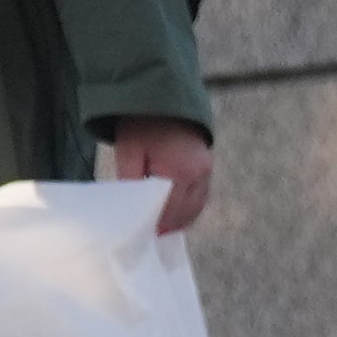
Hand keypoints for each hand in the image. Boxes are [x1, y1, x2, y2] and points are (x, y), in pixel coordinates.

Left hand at [101, 117, 214, 237]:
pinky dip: (190, 208)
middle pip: (185, 212)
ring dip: (181, 219)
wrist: (163, 99)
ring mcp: (206, 171)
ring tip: (163, 228)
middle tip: (152, 236)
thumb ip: (131, 181)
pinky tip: (176, 214)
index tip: (145, 237)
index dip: (157, 225)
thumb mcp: (128, 152)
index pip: (168, 211)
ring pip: (197, 207)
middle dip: (169, 225)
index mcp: (178, 171)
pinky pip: (202, 196)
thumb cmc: (142, 126)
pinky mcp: (208, 167)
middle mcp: (198, 174)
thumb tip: (133, 210)